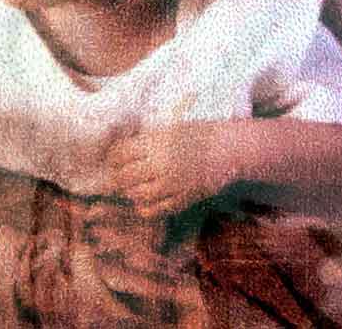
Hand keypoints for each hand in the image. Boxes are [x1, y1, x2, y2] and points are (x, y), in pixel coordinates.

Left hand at [106, 121, 237, 217]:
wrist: (227, 150)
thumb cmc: (199, 135)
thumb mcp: (169, 130)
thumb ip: (146, 141)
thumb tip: (121, 150)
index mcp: (156, 143)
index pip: (120, 154)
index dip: (114, 157)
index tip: (114, 159)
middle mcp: (160, 164)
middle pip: (124, 177)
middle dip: (119, 177)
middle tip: (121, 175)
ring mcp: (171, 184)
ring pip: (137, 195)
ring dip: (131, 192)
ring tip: (134, 187)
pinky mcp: (181, 199)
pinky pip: (154, 210)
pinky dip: (145, 207)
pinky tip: (147, 200)